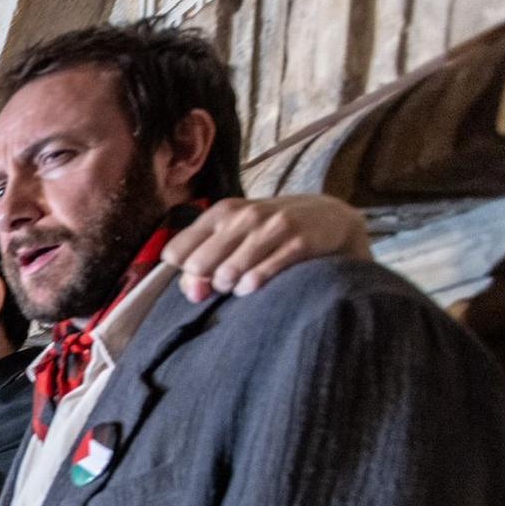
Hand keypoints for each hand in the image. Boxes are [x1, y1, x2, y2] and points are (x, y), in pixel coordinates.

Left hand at [164, 194, 372, 301]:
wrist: (329, 220)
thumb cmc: (270, 234)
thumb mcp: (233, 239)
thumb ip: (201, 267)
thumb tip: (193, 293)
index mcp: (219, 213)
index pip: (175, 253)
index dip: (184, 271)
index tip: (202, 274)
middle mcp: (242, 216)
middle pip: (197, 266)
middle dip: (207, 282)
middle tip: (226, 281)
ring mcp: (271, 227)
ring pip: (226, 273)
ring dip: (231, 287)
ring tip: (244, 283)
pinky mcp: (297, 243)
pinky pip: (259, 276)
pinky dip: (253, 286)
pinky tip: (256, 285)